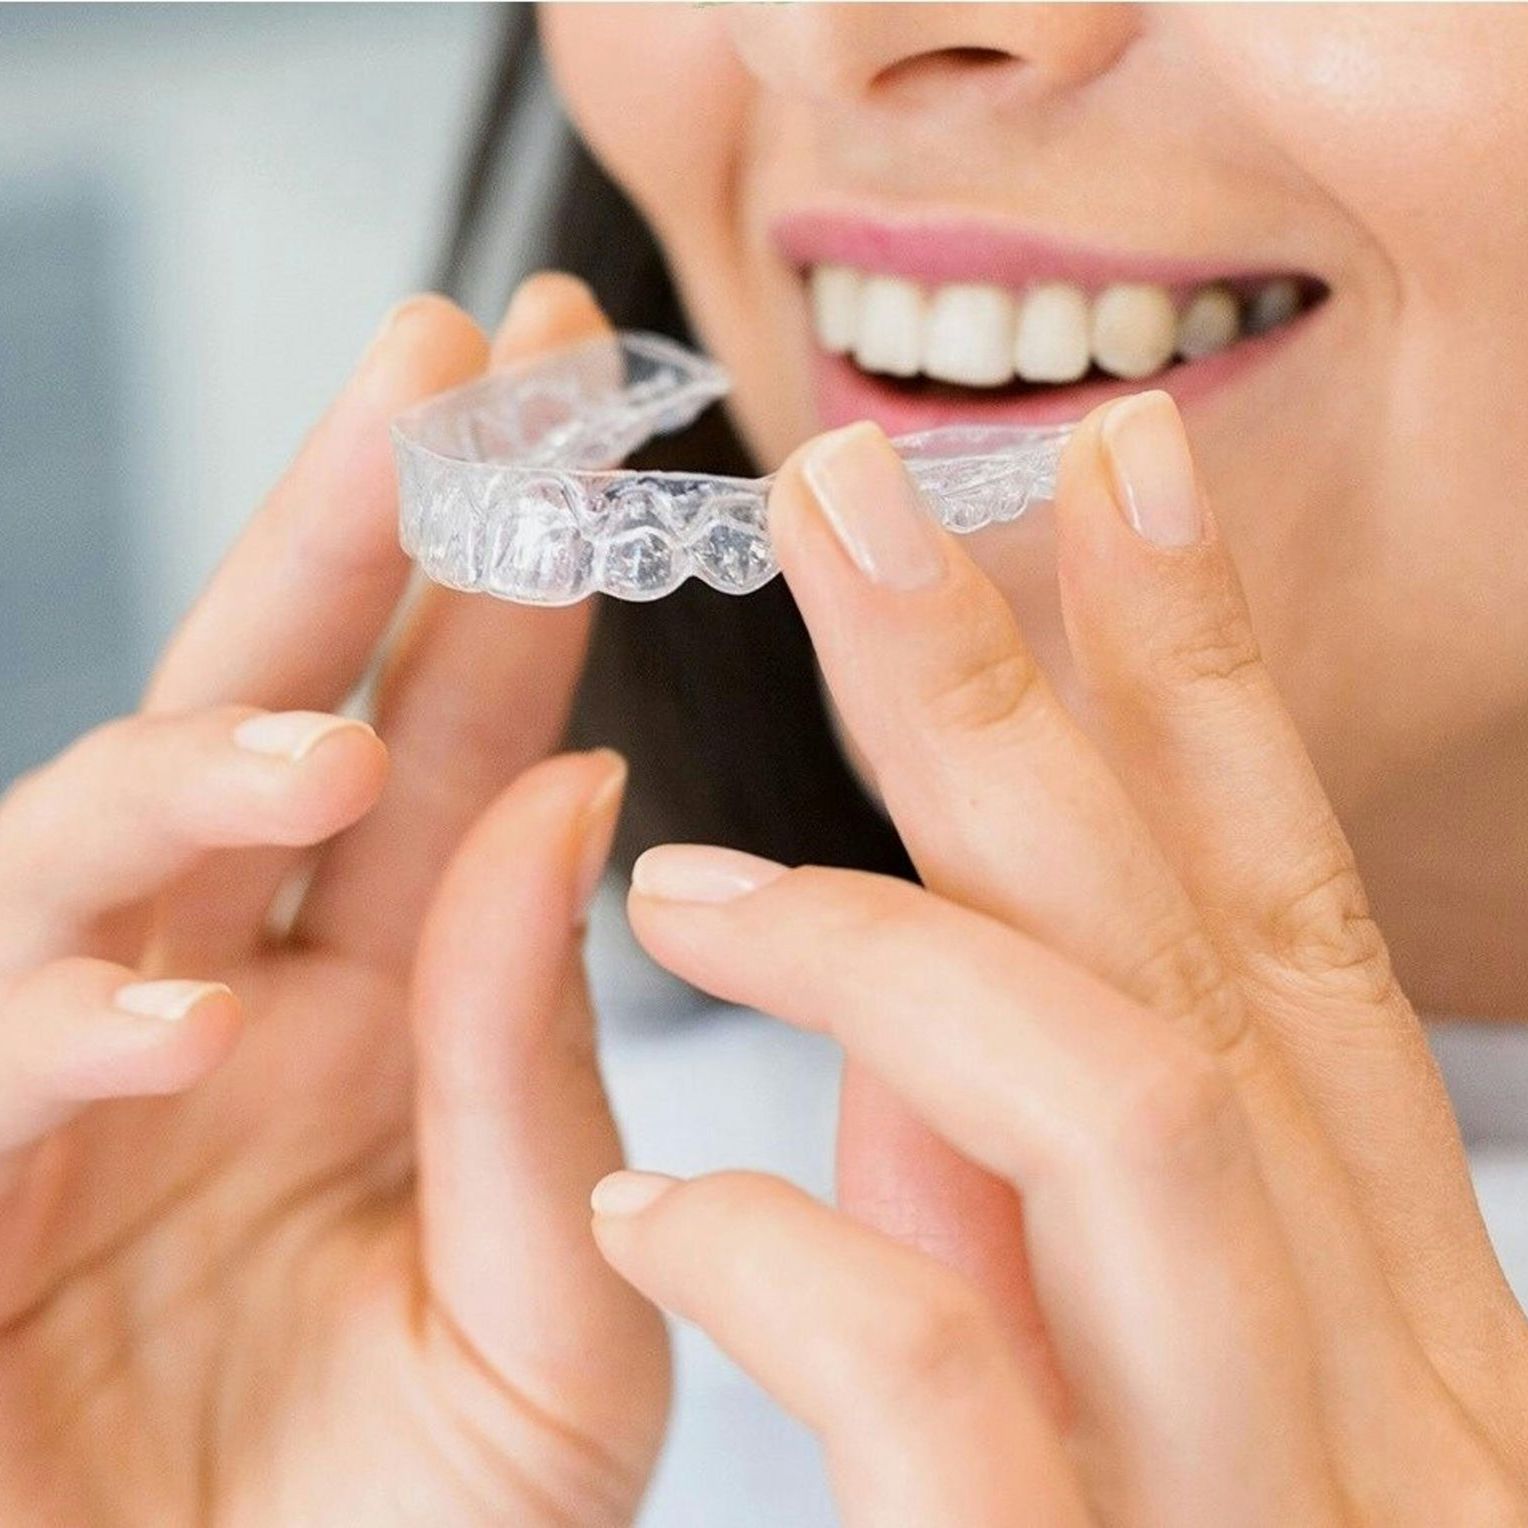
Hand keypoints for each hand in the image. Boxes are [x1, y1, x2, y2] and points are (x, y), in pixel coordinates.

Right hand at [0, 277, 666, 1524]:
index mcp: (394, 1015)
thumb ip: (543, 1076)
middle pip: (279, 709)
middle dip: (349, 525)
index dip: (513, 572)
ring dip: (196, 776)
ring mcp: (69, 1085)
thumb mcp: (558, 1326)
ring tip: (322, 755)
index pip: (465, 743)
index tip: (574, 398)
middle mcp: (230, 1005)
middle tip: (444, 351)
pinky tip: (180, 1019)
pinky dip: (66, 1022)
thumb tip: (568, 793)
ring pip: (90, 843)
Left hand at [597, 395, 1527, 1522]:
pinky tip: (657, 1210)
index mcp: (1362, 1272)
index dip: (1194, 671)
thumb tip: (913, 1002)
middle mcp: (1356, 1345)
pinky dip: (811, 1259)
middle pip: (1188, 936)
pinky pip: (961, 1388)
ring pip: (1125, 1104)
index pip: (1271, 905)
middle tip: (858, 485)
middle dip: (1025, 689)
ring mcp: (1268, 1486)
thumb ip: (1036, 1205)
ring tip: (691, 876)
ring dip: (899, 940)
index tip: (1105, 475)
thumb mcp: (1143, 1389)